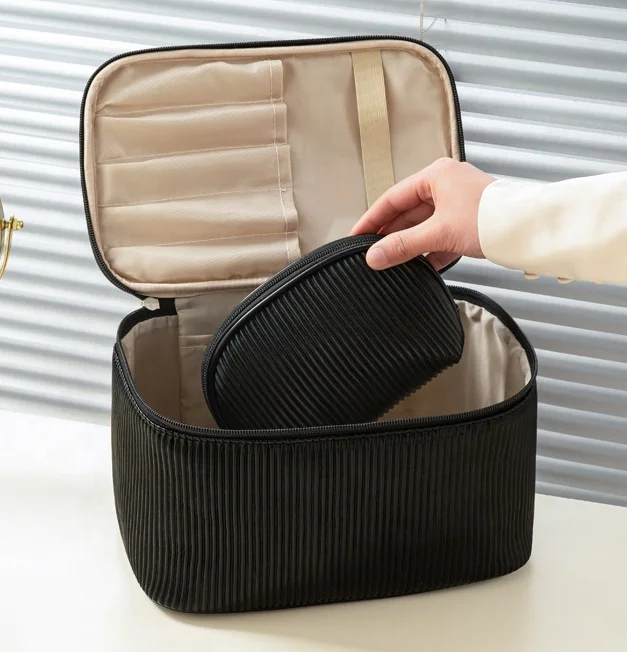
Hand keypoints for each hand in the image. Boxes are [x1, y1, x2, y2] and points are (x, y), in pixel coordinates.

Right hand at [350, 158, 496, 269]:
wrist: (530, 230)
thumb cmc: (491, 219)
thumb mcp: (438, 233)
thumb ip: (403, 246)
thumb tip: (374, 257)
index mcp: (436, 176)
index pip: (393, 198)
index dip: (372, 219)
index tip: (357, 236)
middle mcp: (446, 185)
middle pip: (407, 212)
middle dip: (392, 235)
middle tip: (372, 254)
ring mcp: (458, 203)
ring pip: (424, 226)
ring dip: (411, 246)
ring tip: (393, 263)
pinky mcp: (468, 221)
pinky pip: (440, 236)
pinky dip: (430, 251)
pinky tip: (422, 267)